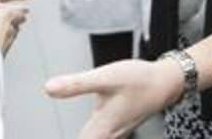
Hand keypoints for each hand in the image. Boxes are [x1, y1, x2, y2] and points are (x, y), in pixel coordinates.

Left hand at [46, 58, 183, 138]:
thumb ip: (77, 84)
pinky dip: (91, 136)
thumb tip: (49, 88)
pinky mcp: (119, 125)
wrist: (167, 82)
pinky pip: (101, 138)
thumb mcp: (106, 78)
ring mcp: (115, 132)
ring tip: (80, 134)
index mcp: (101, 129)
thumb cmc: (140, 80)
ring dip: (85, 138)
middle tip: (43, 134)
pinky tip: (90, 132)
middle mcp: (108, 135)